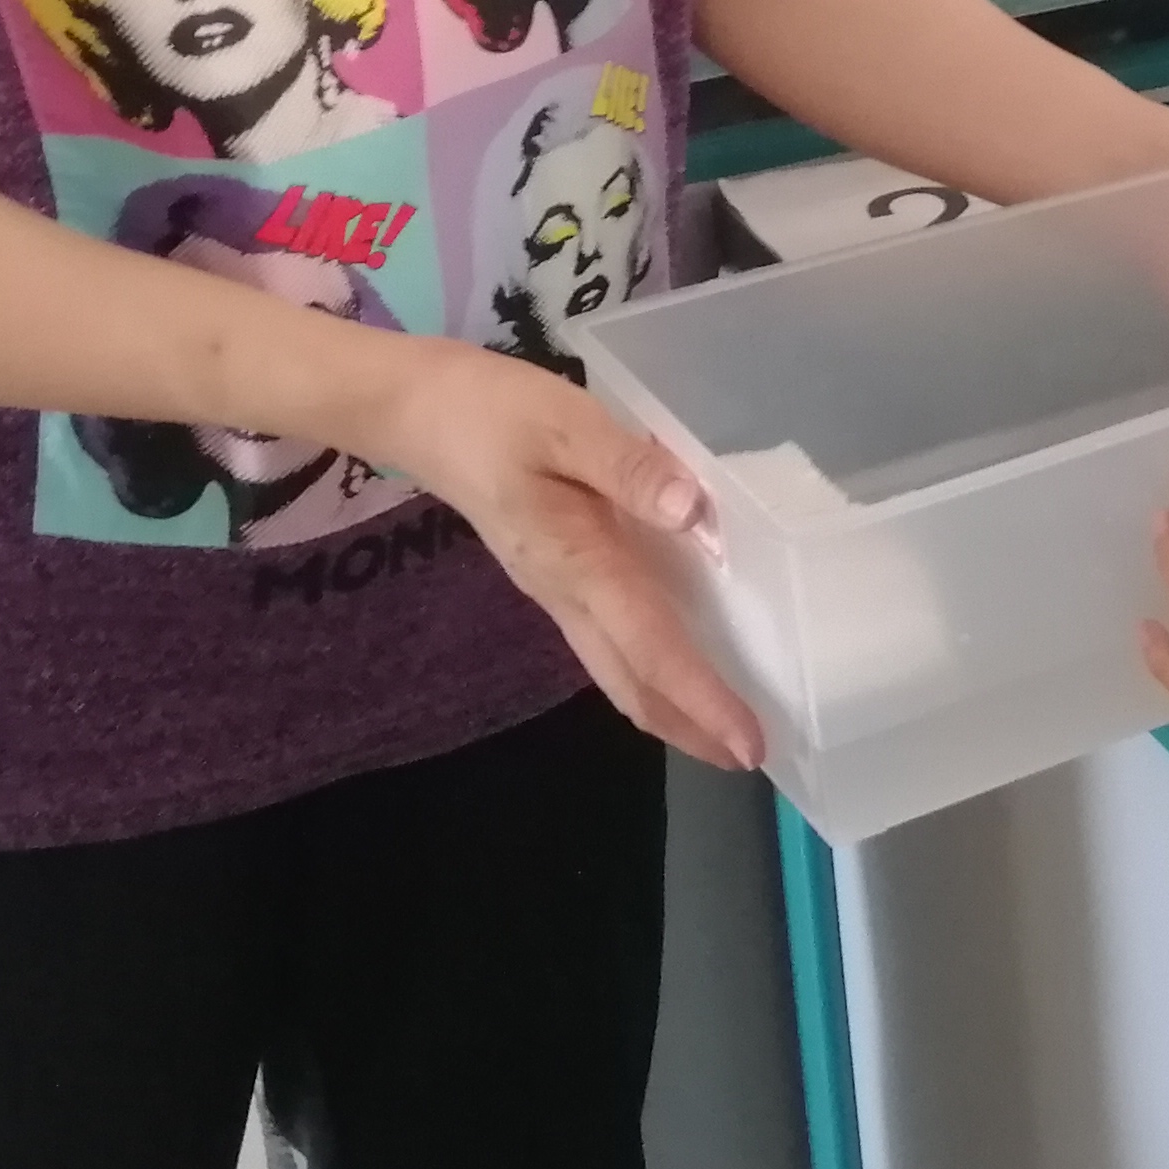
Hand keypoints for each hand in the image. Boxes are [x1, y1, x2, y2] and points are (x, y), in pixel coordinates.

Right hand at [355, 336, 763, 770]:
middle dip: (690, 727)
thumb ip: (631, 468)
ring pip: (617, 669)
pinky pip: (606, 641)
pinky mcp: (554, 573)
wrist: (418, 413)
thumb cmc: (493, 414)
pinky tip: (673, 657)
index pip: (650, 648)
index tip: (749, 742)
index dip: (702, 699)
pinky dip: (648, 668)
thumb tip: (693, 514)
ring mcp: (555, 589)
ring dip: (668, 706)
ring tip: (722, 724)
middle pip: (631, 683)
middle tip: (750, 755)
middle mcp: (566, 594)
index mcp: (577, 563)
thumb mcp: (566, 423)